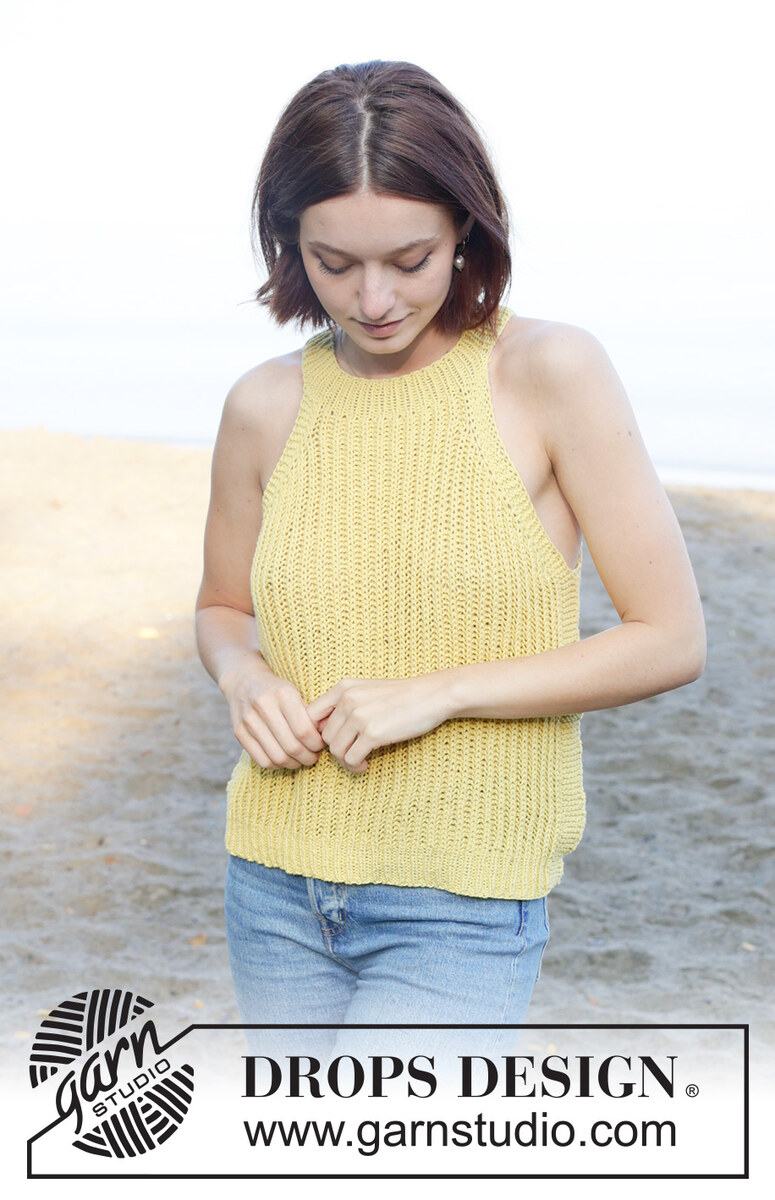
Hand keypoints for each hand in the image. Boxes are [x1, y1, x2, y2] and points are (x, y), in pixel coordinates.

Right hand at [219, 656, 324, 769]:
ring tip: (300, 759)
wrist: (244, 680)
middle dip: (308, 757)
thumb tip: (327, 737)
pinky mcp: (239, 733)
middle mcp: (264, 706)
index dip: (316, 744)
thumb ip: (310, 713)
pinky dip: (277, 765)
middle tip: (314, 756)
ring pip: (277, 757)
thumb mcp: (295, 692)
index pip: (304, 731)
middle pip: (292, 747)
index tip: (321, 745)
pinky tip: (284, 758)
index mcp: (283, 694)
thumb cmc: (277, 689)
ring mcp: (249, 721)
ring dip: (294, 764)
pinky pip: (262, 760)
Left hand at [306, 675, 451, 773]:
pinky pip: (351, 758)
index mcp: (343, 687)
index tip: (332, 742)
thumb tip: (323, 732)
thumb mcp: (366, 690)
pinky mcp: (373, 733)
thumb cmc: (401, 696)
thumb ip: (344, 704)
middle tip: (350, 754)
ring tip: (359, 761)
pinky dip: (355, 766)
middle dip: (336, 749)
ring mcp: (359, 716)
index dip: (316, 733)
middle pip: (324, 736)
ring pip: (336, 750)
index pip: (310, 714)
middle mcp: (348, 700)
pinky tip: (365, 764)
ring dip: (345, 760)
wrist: (431, 696)